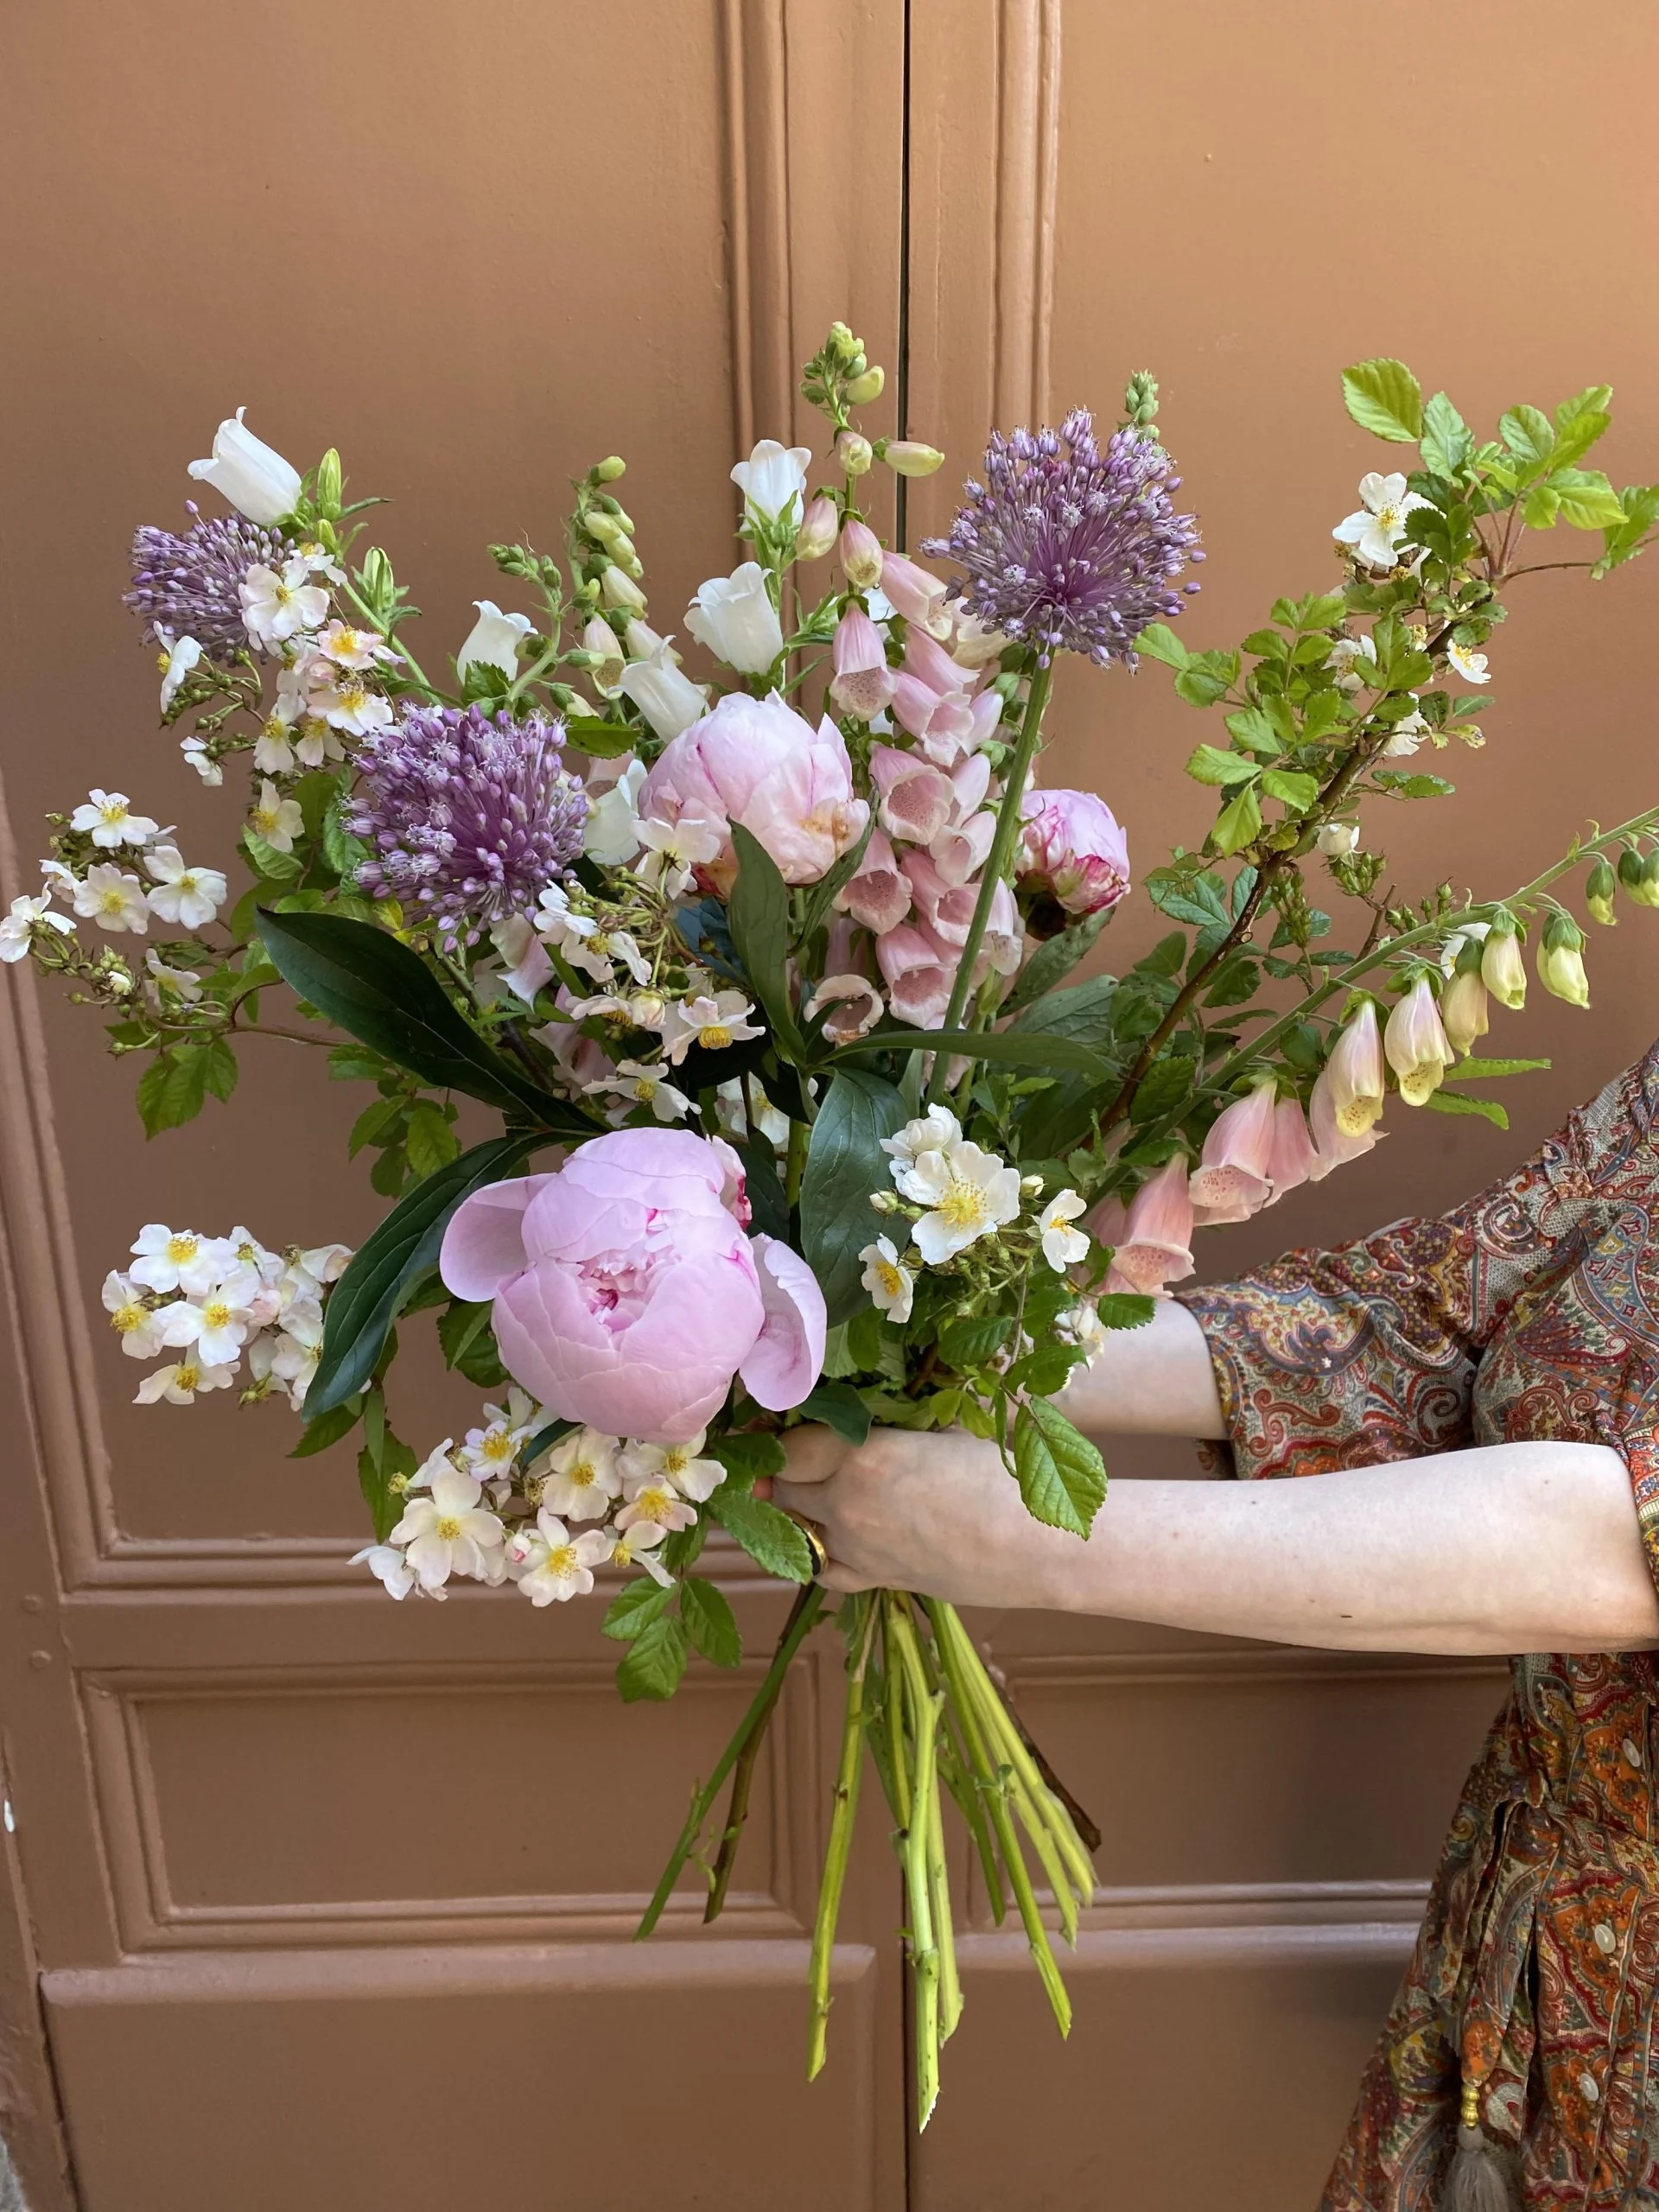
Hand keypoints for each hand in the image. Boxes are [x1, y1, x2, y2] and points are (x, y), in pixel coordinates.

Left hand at [767, 1424, 1083, 1607]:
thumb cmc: (999, 1474)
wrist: (1035, 1543)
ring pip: (797, 1530)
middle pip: (785, 1488)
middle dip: (784, 1473)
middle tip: (792, 1458)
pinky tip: (828, 1537)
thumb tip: (870, 1418)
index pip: (790, 1447)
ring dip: (797, 1511)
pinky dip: (818, 1552)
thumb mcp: (942, 1430)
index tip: (778, 1428)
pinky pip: (824, 1569)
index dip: (780, 1437)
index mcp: (860, 1454)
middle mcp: (845, 1503)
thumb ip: (894, 1426)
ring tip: (807, 1495)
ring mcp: (857, 1547)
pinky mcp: (876, 1578)